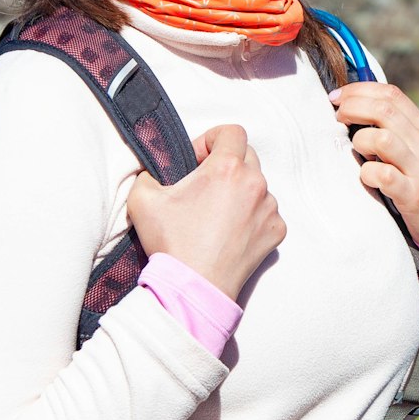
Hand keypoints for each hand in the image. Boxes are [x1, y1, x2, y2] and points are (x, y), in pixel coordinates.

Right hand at [126, 124, 284, 298]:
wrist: (193, 287)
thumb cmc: (171, 244)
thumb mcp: (142, 199)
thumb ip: (148, 173)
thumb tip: (154, 171)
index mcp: (227, 168)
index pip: (231, 132)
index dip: (211, 139)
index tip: (197, 160)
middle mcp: (255, 184)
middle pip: (247, 156)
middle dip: (226, 164)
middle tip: (204, 185)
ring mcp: (269, 208)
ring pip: (258, 185)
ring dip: (240, 191)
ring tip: (216, 213)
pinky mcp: (276, 231)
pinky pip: (266, 212)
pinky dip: (252, 216)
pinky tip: (230, 231)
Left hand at [329, 83, 418, 246]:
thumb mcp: (418, 149)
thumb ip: (395, 129)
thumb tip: (357, 108)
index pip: (392, 95)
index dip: (360, 90)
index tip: (337, 96)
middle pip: (384, 110)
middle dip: (352, 108)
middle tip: (337, 118)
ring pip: (382, 139)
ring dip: (360, 141)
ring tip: (358, 152)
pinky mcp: (413, 195)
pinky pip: (383, 176)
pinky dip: (367, 174)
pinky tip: (367, 178)